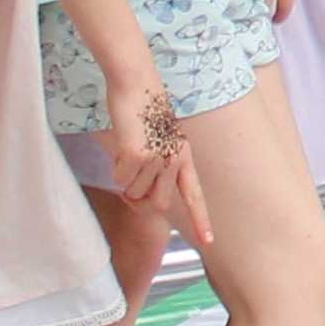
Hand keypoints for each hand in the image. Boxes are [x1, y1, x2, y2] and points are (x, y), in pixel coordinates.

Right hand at [98, 69, 208, 247]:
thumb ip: (160, 166)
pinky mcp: (137, 155)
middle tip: (129, 190)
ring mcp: (157, 158)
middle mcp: (174, 160)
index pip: (194, 196)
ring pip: (134, 192)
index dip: (200, 220)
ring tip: (129, 151)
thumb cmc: (145, 111)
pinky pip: (120, 178)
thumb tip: (142, 197)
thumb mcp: (161, 140)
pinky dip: (116, 167)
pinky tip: (122, 145)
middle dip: (139, 202)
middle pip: (157, 204)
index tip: (209, 241)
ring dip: (126, 180)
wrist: (137, 84)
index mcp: (184, 157)